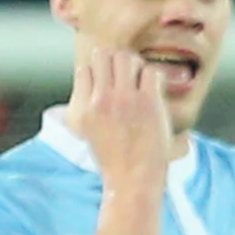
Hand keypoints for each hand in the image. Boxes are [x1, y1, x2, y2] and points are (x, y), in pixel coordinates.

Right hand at [64, 43, 172, 191]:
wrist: (133, 179)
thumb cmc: (112, 157)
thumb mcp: (85, 131)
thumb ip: (83, 103)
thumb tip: (89, 74)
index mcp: (82, 108)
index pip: (84, 69)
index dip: (96, 73)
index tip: (106, 85)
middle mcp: (100, 100)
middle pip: (103, 55)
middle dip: (114, 61)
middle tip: (124, 76)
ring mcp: (125, 99)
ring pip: (126, 57)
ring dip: (133, 64)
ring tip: (138, 80)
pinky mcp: (149, 102)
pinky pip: (150, 71)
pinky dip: (152, 77)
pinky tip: (152, 91)